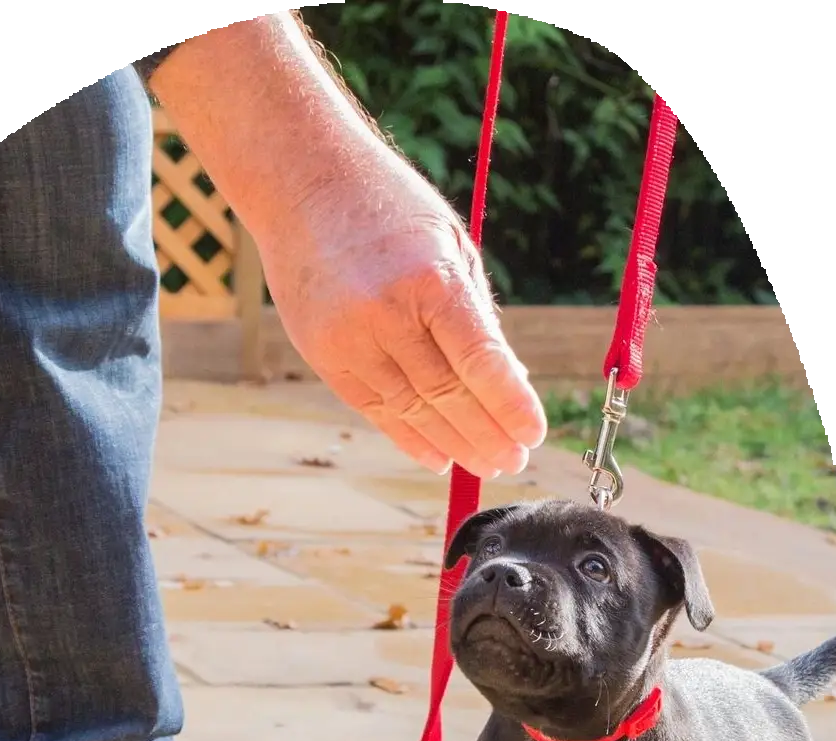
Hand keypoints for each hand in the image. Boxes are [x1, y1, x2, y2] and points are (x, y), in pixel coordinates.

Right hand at [254, 158, 546, 477]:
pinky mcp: (323, 355)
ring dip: (453, 442)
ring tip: (486, 463)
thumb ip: (475, 314)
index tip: (533, 434)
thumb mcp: (449, 246)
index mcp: (429, 279)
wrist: (301, 183)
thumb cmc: (389, 208)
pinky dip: (408, 436)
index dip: (510, 404)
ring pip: (410, 410)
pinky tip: (438, 455)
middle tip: (515, 459)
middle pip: (446, 395)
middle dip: (486, 433)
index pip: (479, 360)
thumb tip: (508, 381)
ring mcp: (349, 339)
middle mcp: (386, 315)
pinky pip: (373, 409)